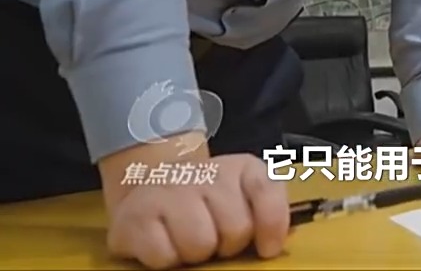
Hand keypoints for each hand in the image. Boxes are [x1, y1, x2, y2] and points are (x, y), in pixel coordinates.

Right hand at [106, 154, 287, 269]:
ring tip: (188, 239)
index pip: (268, 192)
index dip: (272, 226)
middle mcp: (206, 172)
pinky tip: (163, 242)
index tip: (267, 248)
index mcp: (241, 168)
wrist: (149, 185)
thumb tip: (277, 243)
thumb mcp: (244, 196)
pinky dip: (166, 259)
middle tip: (214, 236)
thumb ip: (268, 213)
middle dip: (228, 244)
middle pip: (236, 229)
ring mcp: (168, 190)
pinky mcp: (136, 215)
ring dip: (196, 253)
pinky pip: (165, 256)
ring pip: (200, 244)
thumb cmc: (205, 200)